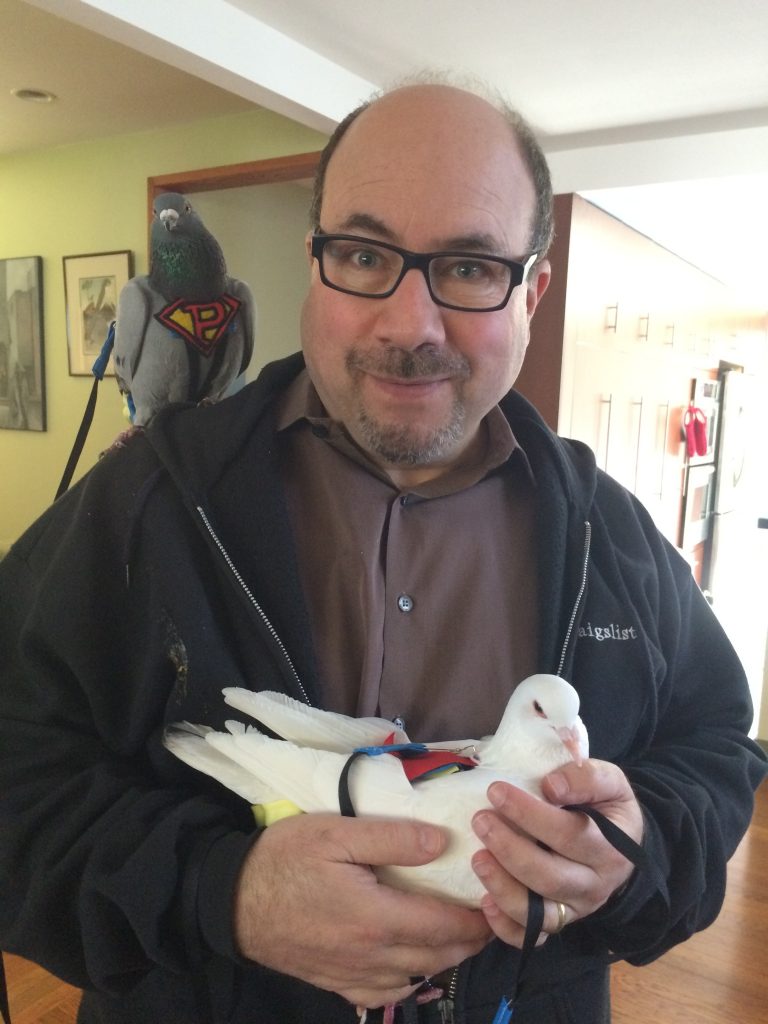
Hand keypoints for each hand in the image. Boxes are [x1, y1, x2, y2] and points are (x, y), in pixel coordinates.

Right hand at [234, 812, 491, 1008]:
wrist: (231, 902)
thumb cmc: (284, 859)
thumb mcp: (335, 832)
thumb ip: (391, 838)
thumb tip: (442, 843)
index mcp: (377, 917)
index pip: (445, 925)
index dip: (477, 917)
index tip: (497, 899)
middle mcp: (372, 956)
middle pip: (439, 956)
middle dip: (470, 939)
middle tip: (490, 915)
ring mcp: (354, 975)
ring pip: (418, 977)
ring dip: (446, 958)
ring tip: (460, 933)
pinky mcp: (337, 983)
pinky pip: (387, 993)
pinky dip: (412, 979)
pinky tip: (415, 962)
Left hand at [470, 759, 643, 946]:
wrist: (620, 845)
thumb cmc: (606, 807)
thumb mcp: (611, 783)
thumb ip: (586, 776)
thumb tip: (551, 787)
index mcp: (611, 847)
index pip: (569, 834)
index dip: (530, 814)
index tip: (496, 791)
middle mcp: (595, 885)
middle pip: (550, 877)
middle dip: (510, 850)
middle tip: (480, 820)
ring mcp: (576, 909)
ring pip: (539, 913)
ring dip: (503, 887)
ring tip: (477, 858)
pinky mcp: (558, 923)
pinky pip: (532, 936)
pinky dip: (506, 926)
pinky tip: (484, 902)